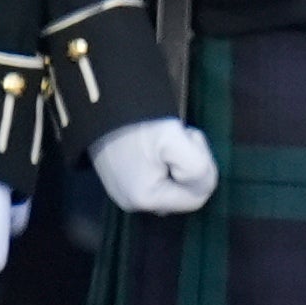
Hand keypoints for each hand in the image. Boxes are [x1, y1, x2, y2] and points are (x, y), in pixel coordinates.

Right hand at [93, 118, 219, 218]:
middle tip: (177, 136)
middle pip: (183, 193)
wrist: (103, 100)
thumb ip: (198, 169)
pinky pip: (155, 179)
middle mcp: (132, 204)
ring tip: (164, 138)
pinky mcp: (120, 181)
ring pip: (171, 185)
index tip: (186, 139)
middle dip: (188, 165)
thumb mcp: (176, 141)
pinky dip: (161, 162)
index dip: (201, 168)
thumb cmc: (138, 121)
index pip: (197, 197)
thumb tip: (203, 184)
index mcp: (146, 199)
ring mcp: (124, 193)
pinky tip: (152, 145)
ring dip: (176, 162)